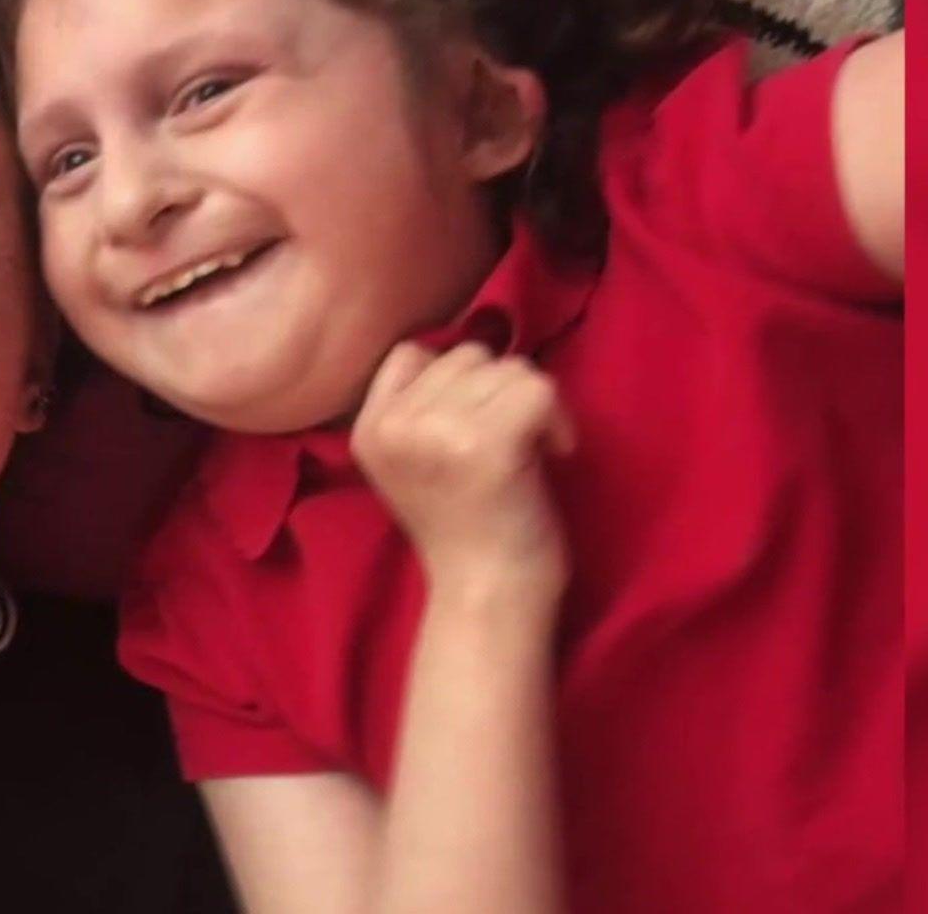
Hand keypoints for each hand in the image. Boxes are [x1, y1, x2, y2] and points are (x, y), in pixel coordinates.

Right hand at [350, 341, 573, 592]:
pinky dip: (559, 418)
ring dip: (532, 405)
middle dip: (498, 393)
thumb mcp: (415, 460)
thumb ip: (426, 404)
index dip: (455, 381)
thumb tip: (486, 330)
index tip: (472, 427)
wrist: (488, 596)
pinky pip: (540, 388)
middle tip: (506, 447)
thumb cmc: (465, 528)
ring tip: (529, 454)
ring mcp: (439, 433)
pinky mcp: (488, 445)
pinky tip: (554, 454)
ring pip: (508, 367)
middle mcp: (395, 426)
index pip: (412, 352)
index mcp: (367, 429)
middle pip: (467, 355)